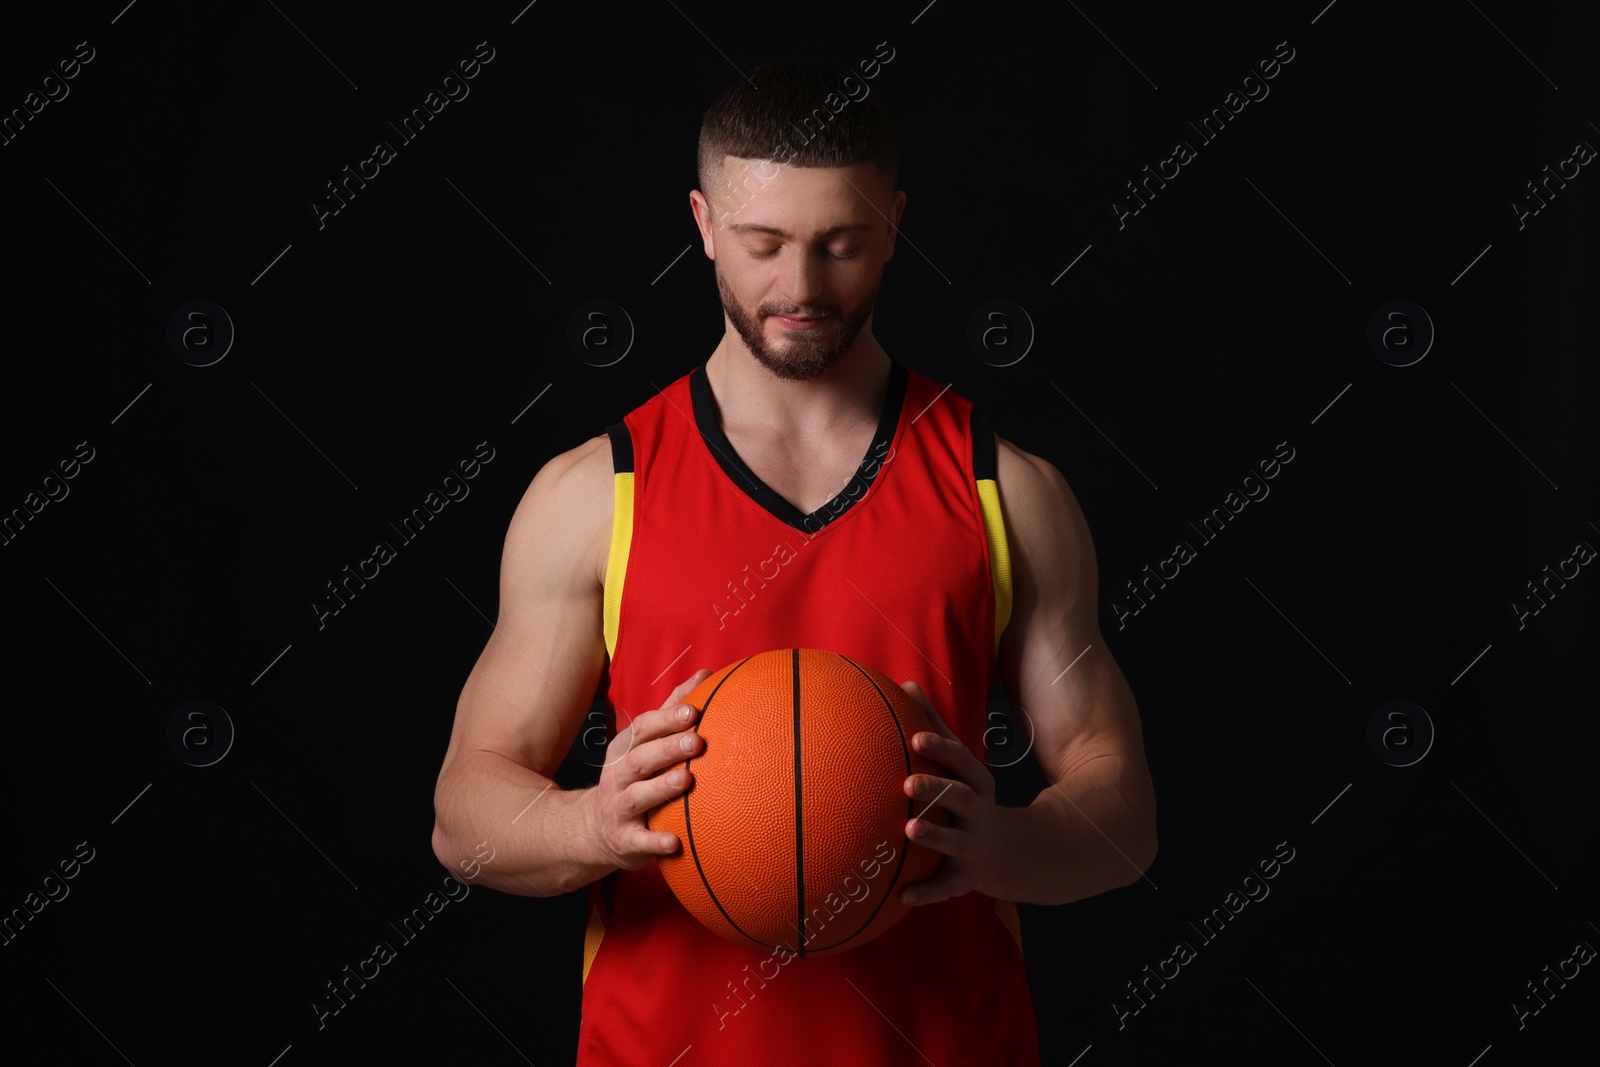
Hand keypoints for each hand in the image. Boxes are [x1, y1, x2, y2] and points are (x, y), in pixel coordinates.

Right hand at [586, 669, 712, 870]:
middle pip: (641, 759)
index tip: (693, 711)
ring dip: (661, 788)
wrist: (595, 829)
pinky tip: (675, 842)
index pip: (643, 729)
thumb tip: (706, 674)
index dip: (666, 719)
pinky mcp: (624, 840)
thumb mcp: (644, 743)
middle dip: (667, 749)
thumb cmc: (633, 777)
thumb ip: (673, 709)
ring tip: (686, 780)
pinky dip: (655, 842)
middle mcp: (618, 776)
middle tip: (697, 742)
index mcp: (625, 749)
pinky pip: (639, 841)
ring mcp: (619, 808)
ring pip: (638, 797)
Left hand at [898, 679, 1004, 906]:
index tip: (916, 739)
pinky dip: (926, 892)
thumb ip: (933, 726)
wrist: (1009, 851)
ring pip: (955, 841)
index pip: (961, 762)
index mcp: (976, 783)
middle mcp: (979, 813)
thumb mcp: (959, 763)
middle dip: (937, 790)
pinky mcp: (966, 878)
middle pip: (961, 798)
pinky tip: (902, 897)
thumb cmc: (968, 795)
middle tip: (908, 783)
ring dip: (933, 836)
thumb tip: (905, 685)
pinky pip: (945, 887)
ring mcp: (974, 846)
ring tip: (907, 829)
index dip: (940, 749)